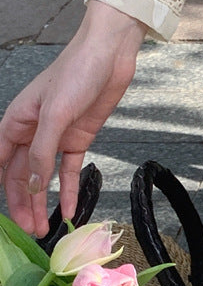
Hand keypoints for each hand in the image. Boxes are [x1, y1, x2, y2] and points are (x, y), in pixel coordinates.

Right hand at [0, 0, 147, 236]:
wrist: (109, 56)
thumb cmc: (76, 73)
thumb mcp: (55, 114)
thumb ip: (42, 151)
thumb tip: (32, 184)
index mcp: (16, 121)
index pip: (0, 161)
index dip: (2, 188)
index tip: (6, 215)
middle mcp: (33, 132)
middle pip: (22, 175)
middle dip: (24, 203)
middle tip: (29, 230)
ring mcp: (56, 137)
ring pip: (44, 177)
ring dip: (43, 202)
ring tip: (44, 228)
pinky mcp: (78, 139)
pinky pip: (69, 171)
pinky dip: (68, 190)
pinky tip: (68, 210)